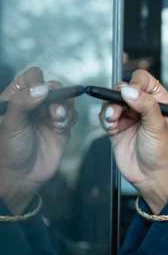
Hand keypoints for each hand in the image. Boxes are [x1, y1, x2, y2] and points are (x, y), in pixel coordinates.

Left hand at [0, 67, 76, 211]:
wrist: (20, 176)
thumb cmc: (8, 149)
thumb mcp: (11, 123)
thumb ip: (23, 102)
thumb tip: (42, 88)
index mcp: (16, 98)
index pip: (31, 77)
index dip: (37, 81)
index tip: (39, 92)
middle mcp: (34, 104)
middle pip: (52, 86)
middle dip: (55, 93)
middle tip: (51, 104)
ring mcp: (49, 115)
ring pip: (66, 99)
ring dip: (64, 106)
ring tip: (57, 118)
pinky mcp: (62, 127)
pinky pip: (73, 114)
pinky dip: (70, 117)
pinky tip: (60, 126)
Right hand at [101, 70, 167, 211]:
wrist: (148, 175)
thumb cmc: (160, 153)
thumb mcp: (157, 127)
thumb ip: (145, 106)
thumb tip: (129, 91)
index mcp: (160, 101)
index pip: (143, 80)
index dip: (134, 84)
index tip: (130, 95)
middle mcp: (143, 105)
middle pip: (124, 87)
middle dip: (117, 97)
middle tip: (118, 110)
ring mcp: (129, 115)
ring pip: (111, 100)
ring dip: (109, 109)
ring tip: (113, 121)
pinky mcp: (116, 125)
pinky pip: (104, 114)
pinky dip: (104, 119)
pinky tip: (111, 128)